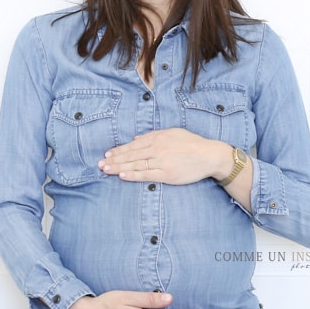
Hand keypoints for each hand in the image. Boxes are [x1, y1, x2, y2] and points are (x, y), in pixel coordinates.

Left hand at [98, 128, 231, 185]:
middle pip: (131, 155)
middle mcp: (157, 148)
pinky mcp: (167, 174)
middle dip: (114, 159)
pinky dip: (133, 175)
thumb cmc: (192, 143)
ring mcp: (162, 161)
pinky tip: (122, 175)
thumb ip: (153, 135)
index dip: (119, 150)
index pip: (133, 145)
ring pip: (136, 164)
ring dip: (119, 167)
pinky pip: (147, 174)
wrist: (209, 155)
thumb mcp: (172, 133)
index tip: (107, 154)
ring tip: (106, 169)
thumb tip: (136, 139)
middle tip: (100, 164)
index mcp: (158, 138)